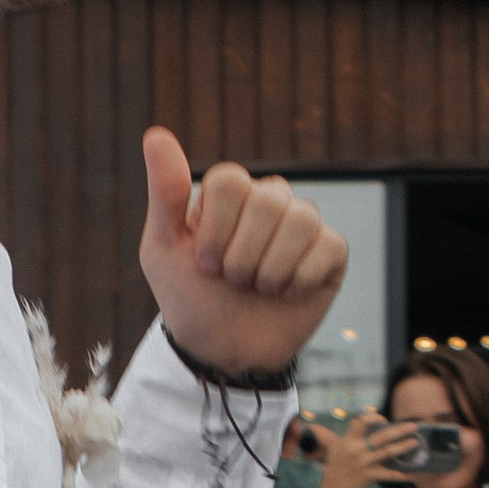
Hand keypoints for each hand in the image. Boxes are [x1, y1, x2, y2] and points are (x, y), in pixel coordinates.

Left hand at [138, 129, 345, 383]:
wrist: (223, 352)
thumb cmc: (190, 298)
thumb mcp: (163, 249)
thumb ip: (165, 192)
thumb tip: (156, 134)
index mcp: (229, 194)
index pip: (231, 181)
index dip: (216, 228)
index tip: (204, 263)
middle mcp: (269, 200)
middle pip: (268, 200)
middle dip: (243, 255)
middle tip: (233, 281)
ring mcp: (303, 225)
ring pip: (301, 220)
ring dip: (271, 269)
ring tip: (259, 289)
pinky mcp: (332, 252)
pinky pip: (329, 245)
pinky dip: (301, 278)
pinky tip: (287, 294)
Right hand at [316, 410, 416, 487]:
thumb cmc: (336, 464)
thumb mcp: (334, 446)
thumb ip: (339, 434)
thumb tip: (335, 422)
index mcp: (348, 440)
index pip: (362, 422)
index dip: (374, 418)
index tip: (384, 420)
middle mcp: (357, 450)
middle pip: (381, 437)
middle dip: (398, 431)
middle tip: (413, 427)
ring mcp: (364, 464)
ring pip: (387, 453)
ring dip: (403, 447)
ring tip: (415, 442)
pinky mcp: (370, 476)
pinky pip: (388, 475)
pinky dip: (400, 475)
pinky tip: (411, 474)